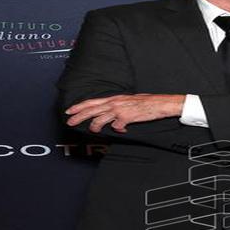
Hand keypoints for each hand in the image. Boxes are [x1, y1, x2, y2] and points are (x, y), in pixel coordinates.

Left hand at [65, 94, 185, 132]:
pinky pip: (116, 126)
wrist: (160, 104)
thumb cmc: (147, 103)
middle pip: (91, 110)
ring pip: (100, 119)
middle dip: (78, 116)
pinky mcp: (127, 117)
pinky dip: (118, 130)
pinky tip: (122, 130)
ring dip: (95, 126)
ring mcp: (120, 110)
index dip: (79, 106)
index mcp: (114, 98)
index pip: (92, 102)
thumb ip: (118, 107)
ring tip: (93, 130)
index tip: (69, 111)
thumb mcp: (129, 101)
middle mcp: (114, 103)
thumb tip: (112, 116)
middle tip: (69, 122)